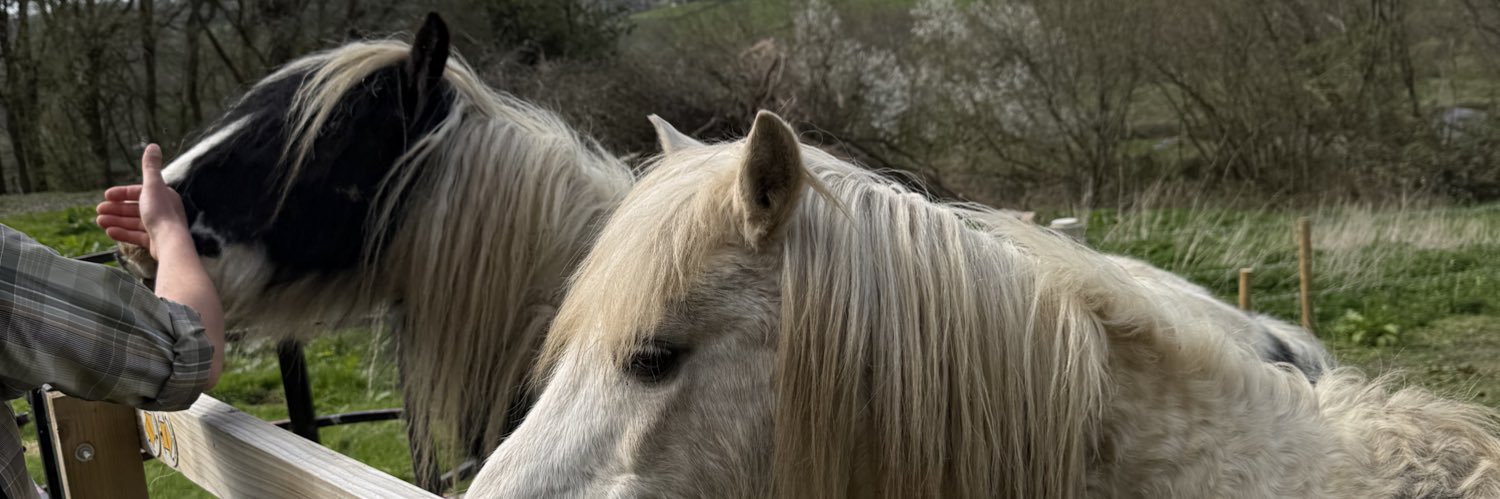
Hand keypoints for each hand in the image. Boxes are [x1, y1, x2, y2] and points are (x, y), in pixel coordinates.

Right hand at [96, 144, 189, 258]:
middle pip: (134, 208)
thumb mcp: (152, 185)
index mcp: (163, 196)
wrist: (169, 242)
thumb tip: (153, 145)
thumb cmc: (160, 212)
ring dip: (115, 220)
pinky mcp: (155, 242)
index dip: (122, 193)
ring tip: (99, 221)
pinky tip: (109, 231)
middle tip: (98, 211)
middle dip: (115, 208)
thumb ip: (150, 167)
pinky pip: (136, 236)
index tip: (106, 196)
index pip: (139, 192)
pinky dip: (122, 233)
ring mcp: (158, 228)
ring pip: (133, 222)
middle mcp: (162, 211)